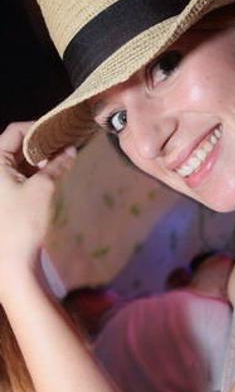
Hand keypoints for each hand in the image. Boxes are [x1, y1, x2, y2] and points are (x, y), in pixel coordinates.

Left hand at [0, 122, 75, 280]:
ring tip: (62, 158)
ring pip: (16, 162)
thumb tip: (71, 150)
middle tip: (66, 144)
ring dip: (38, 160)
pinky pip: (15, 177)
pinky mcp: (1, 199)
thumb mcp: (42, 189)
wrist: (11, 263)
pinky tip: (51, 173)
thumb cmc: (22, 223)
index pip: (15, 131)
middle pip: (14, 146)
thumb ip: (56, 165)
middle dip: (41, 145)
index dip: (40, 128)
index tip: (62, 130)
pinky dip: (32, 173)